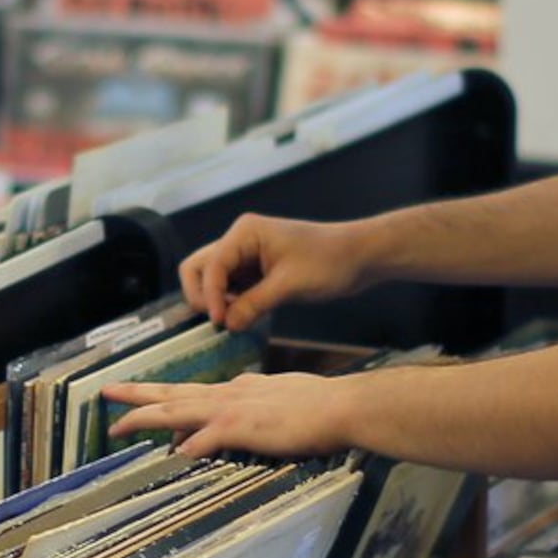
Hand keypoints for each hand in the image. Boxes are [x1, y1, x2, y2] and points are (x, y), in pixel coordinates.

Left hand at [107, 372, 359, 461]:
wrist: (342, 406)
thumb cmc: (322, 406)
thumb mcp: (282, 397)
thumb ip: (257, 402)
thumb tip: (238, 409)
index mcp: (240, 389)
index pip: (194, 394)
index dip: (167, 399)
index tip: (145, 402)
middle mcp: (230, 394)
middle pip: (173, 394)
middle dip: (138, 394)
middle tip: (107, 392)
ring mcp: (233, 409)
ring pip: (177, 411)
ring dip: (145, 416)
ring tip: (118, 424)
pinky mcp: (242, 427)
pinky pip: (205, 439)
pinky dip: (187, 447)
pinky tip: (171, 456)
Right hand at [179, 214, 372, 329]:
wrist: (359, 257)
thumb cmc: (329, 261)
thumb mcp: (290, 285)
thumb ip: (254, 304)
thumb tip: (226, 325)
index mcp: (245, 233)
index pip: (211, 265)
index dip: (209, 295)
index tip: (219, 323)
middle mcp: (240, 241)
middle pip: (199, 268)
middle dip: (202, 295)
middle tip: (217, 321)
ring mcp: (246, 256)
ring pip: (212, 279)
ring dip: (215, 301)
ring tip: (231, 323)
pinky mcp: (256, 272)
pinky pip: (231, 289)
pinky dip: (230, 304)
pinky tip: (243, 319)